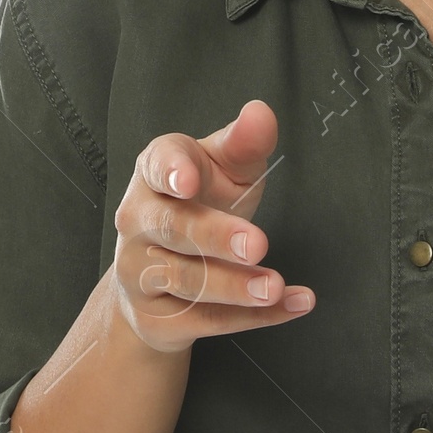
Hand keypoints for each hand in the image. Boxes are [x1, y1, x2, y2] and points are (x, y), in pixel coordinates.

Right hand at [109, 99, 314, 354]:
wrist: (155, 280)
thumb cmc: (200, 205)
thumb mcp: (224, 170)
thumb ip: (243, 144)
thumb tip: (261, 113)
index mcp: (155, 173)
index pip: (158, 166)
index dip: (173, 172)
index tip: (190, 180)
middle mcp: (138, 221)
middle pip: (175, 228)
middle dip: (215, 236)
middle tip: (257, 242)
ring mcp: (142, 271)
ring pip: (188, 280)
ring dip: (236, 285)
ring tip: (275, 285)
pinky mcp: (157, 316)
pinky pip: (207, 319)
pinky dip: (253, 316)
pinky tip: (293, 303)